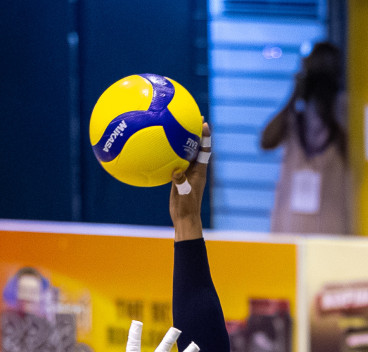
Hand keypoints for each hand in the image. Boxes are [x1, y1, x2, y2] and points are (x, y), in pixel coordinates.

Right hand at [169, 122, 210, 239]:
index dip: (205, 136)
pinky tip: (162, 147)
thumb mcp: (183, 195)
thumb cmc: (186, 208)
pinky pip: (176, 161)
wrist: (184, 218)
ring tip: (179, 125)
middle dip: (196, 132)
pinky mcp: (180, 177)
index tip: (204, 123)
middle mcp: (195, 169)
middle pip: (197, 146)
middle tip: (194, 116)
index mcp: (199, 171)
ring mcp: (187, 173)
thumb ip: (181, 183)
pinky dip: (172, 153)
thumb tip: (176, 171)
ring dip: (184, 140)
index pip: (204, 150)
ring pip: (186, 153)